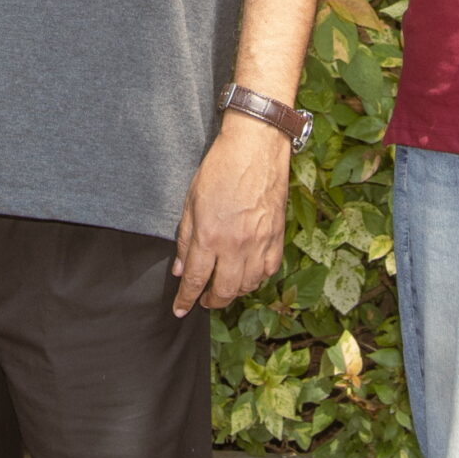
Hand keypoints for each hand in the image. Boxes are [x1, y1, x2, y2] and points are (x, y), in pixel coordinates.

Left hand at [172, 116, 292, 316]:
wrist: (256, 148)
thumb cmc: (220, 169)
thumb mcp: (191, 202)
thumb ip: (186, 240)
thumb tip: (181, 270)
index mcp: (210, 236)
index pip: (196, 280)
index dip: (186, 298)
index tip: (180, 309)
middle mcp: (236, 246)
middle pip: (225, 291)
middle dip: (211, 301)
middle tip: (203, 302)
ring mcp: (260, 243)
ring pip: (249, 285)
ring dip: (234, 292)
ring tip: (224, 289)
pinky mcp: (278, 238)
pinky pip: (268, 271)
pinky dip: (257, 278)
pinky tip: (248, 274)